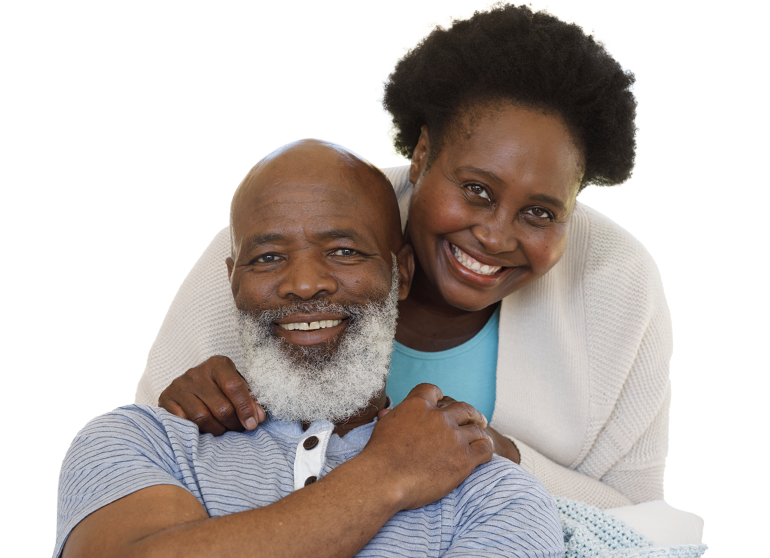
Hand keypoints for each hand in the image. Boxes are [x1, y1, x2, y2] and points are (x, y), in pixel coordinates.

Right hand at [158, 356, 265, 435]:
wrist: (189, 385)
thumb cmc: (219, 387)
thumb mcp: (236, 388)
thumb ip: (249, 400)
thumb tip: (258, 418)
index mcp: (218, 364)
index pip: (234, 386)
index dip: (245, 408)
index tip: (252, 423)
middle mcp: (197, 373)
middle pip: (220, 407)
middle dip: (233, 423)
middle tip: (238, 428)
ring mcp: (180, 386)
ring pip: (202, 418)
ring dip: (217, 430)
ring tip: (223, 430)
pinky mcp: (166, 399)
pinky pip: (184, 422)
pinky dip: (197, 430)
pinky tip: (204, 429)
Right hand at [364, 384, 492, 510]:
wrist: (385, 478)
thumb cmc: (379, 455)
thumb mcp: (384, 426)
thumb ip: (393, 416)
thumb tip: (386, 412)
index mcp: (418, 405)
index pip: (434, 390)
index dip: (440, 395)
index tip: (443, 401)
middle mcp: (439, 417)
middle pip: (463, 408)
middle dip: (470, 413)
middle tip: (475, 418)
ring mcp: (453, 437)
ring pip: (477, 428)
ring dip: (480, 431)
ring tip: (482, 435)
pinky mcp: (464, 458)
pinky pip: (485, 448)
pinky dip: (486, 448)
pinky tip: (484, 452)